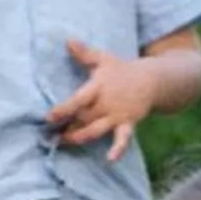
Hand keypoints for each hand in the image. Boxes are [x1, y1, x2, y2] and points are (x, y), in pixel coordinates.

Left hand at [44, 38, 159, 162]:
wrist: (153, 79)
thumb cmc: (122, 69)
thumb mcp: (104, 58)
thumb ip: (84, 53)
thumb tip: (67, 40)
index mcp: (99, 86)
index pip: (79, 99)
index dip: (64, 109)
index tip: (49, 117)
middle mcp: (107, 103)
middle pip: (83, 118)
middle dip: (66, 127)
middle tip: (48, 135)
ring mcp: (118, 115)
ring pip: (96, 130)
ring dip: (79, 138)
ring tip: (63, 143)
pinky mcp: (128, 124)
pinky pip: (123, 139)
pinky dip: (118, 149)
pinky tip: (110, 160)